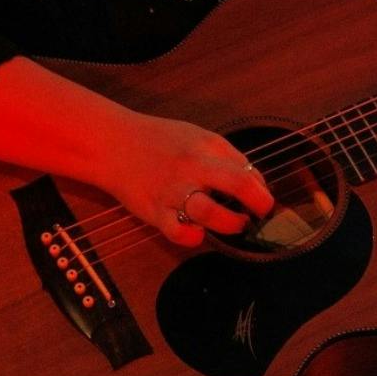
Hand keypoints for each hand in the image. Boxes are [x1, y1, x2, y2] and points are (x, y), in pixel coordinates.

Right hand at [97, 114, 274, 246]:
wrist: (114, 143)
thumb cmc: (159, 140)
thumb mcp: (199, 137)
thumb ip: (227, 158)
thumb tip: (255, 183)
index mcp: (207, 148)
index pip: (247, 171)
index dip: (262, 192)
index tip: (262, 203)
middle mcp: (193, 168)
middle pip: (238, 185)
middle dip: (258, 206)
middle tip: (256, 215)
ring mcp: (173, 191)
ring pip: (210, 213)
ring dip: (229, 223)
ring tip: (233, 223)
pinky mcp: (155, 211)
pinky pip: (179, 233)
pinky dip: (193, 238)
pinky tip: (197, 233)